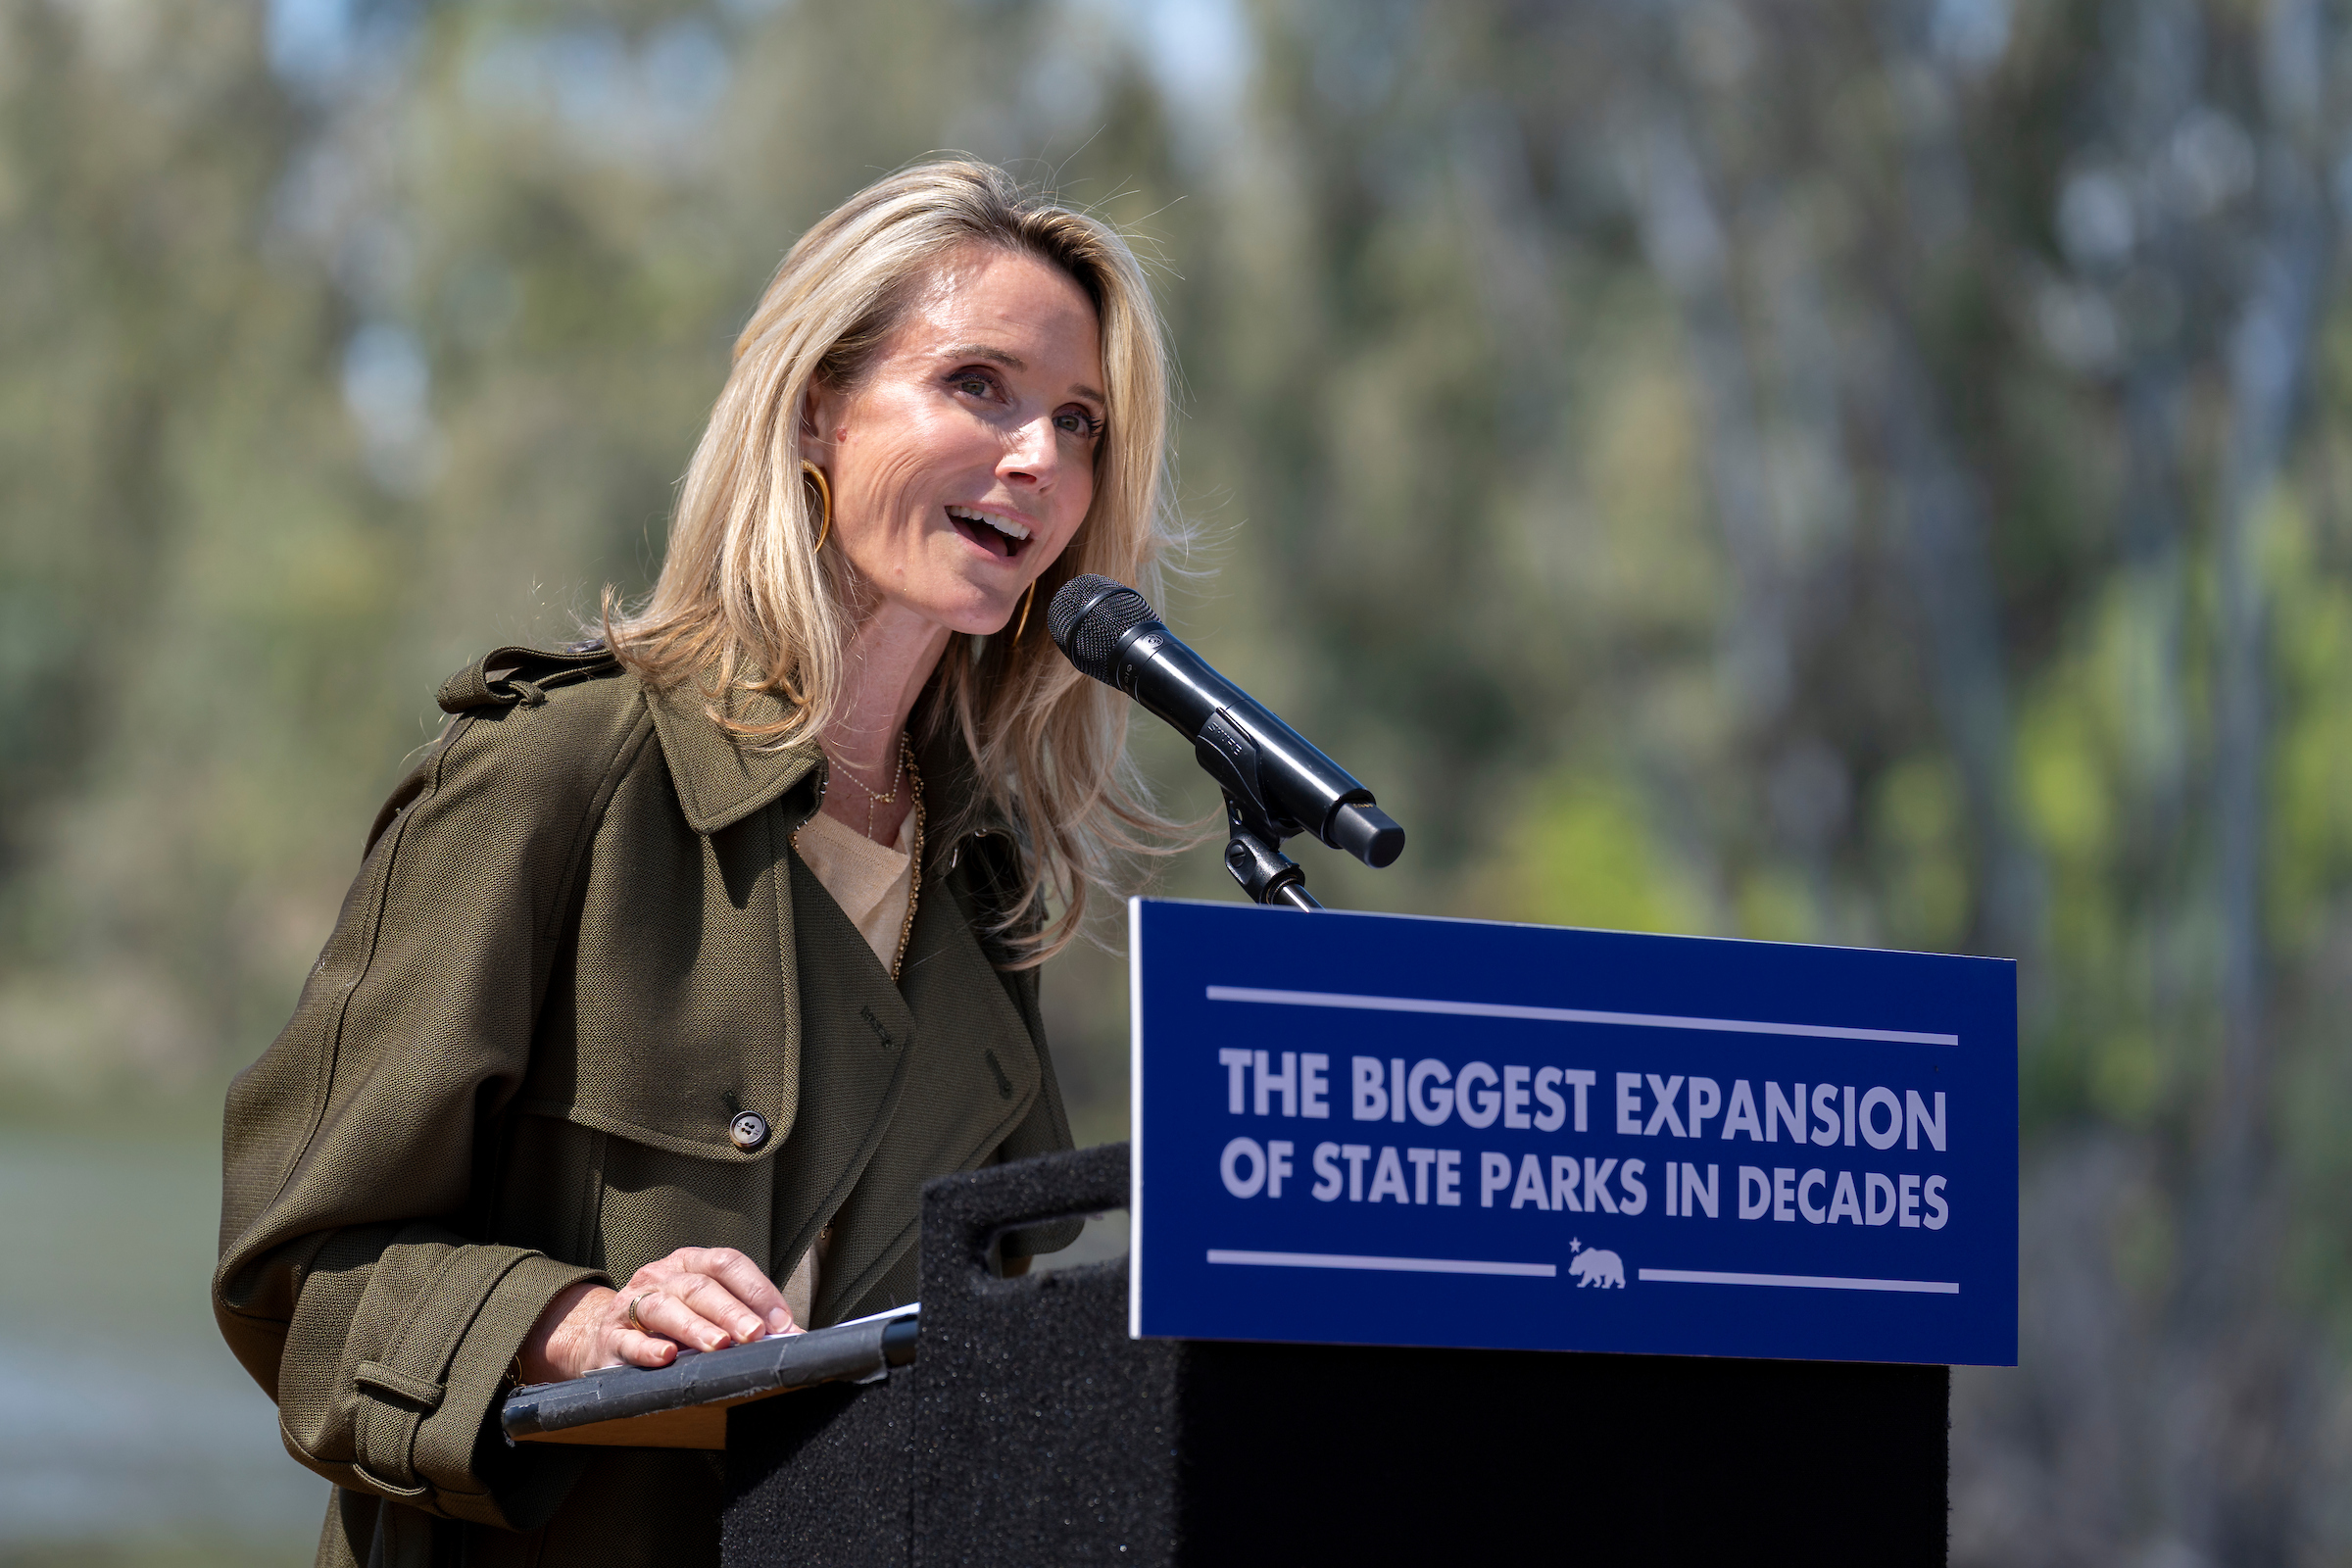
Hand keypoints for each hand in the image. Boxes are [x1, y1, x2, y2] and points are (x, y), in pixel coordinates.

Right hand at [518, 1246, 797, 1382]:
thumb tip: (796, 1339)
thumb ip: (748, 1321)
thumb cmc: (669, 1326)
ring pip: (664, 1308)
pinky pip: (628, 1340)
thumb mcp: (707, 1313)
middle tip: (755, 1335)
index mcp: (691, 1264)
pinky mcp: (611, 1337)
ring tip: (718, 1346)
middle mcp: (661, 1277)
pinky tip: (667, 1358)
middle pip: (699, 1286)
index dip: (757, 1289)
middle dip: (731, 1311)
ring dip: (695, 1327)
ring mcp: (632, 1304)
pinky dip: (648, 1349)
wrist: (604, 1340)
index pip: (727, 1263)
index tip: (782, 1321)